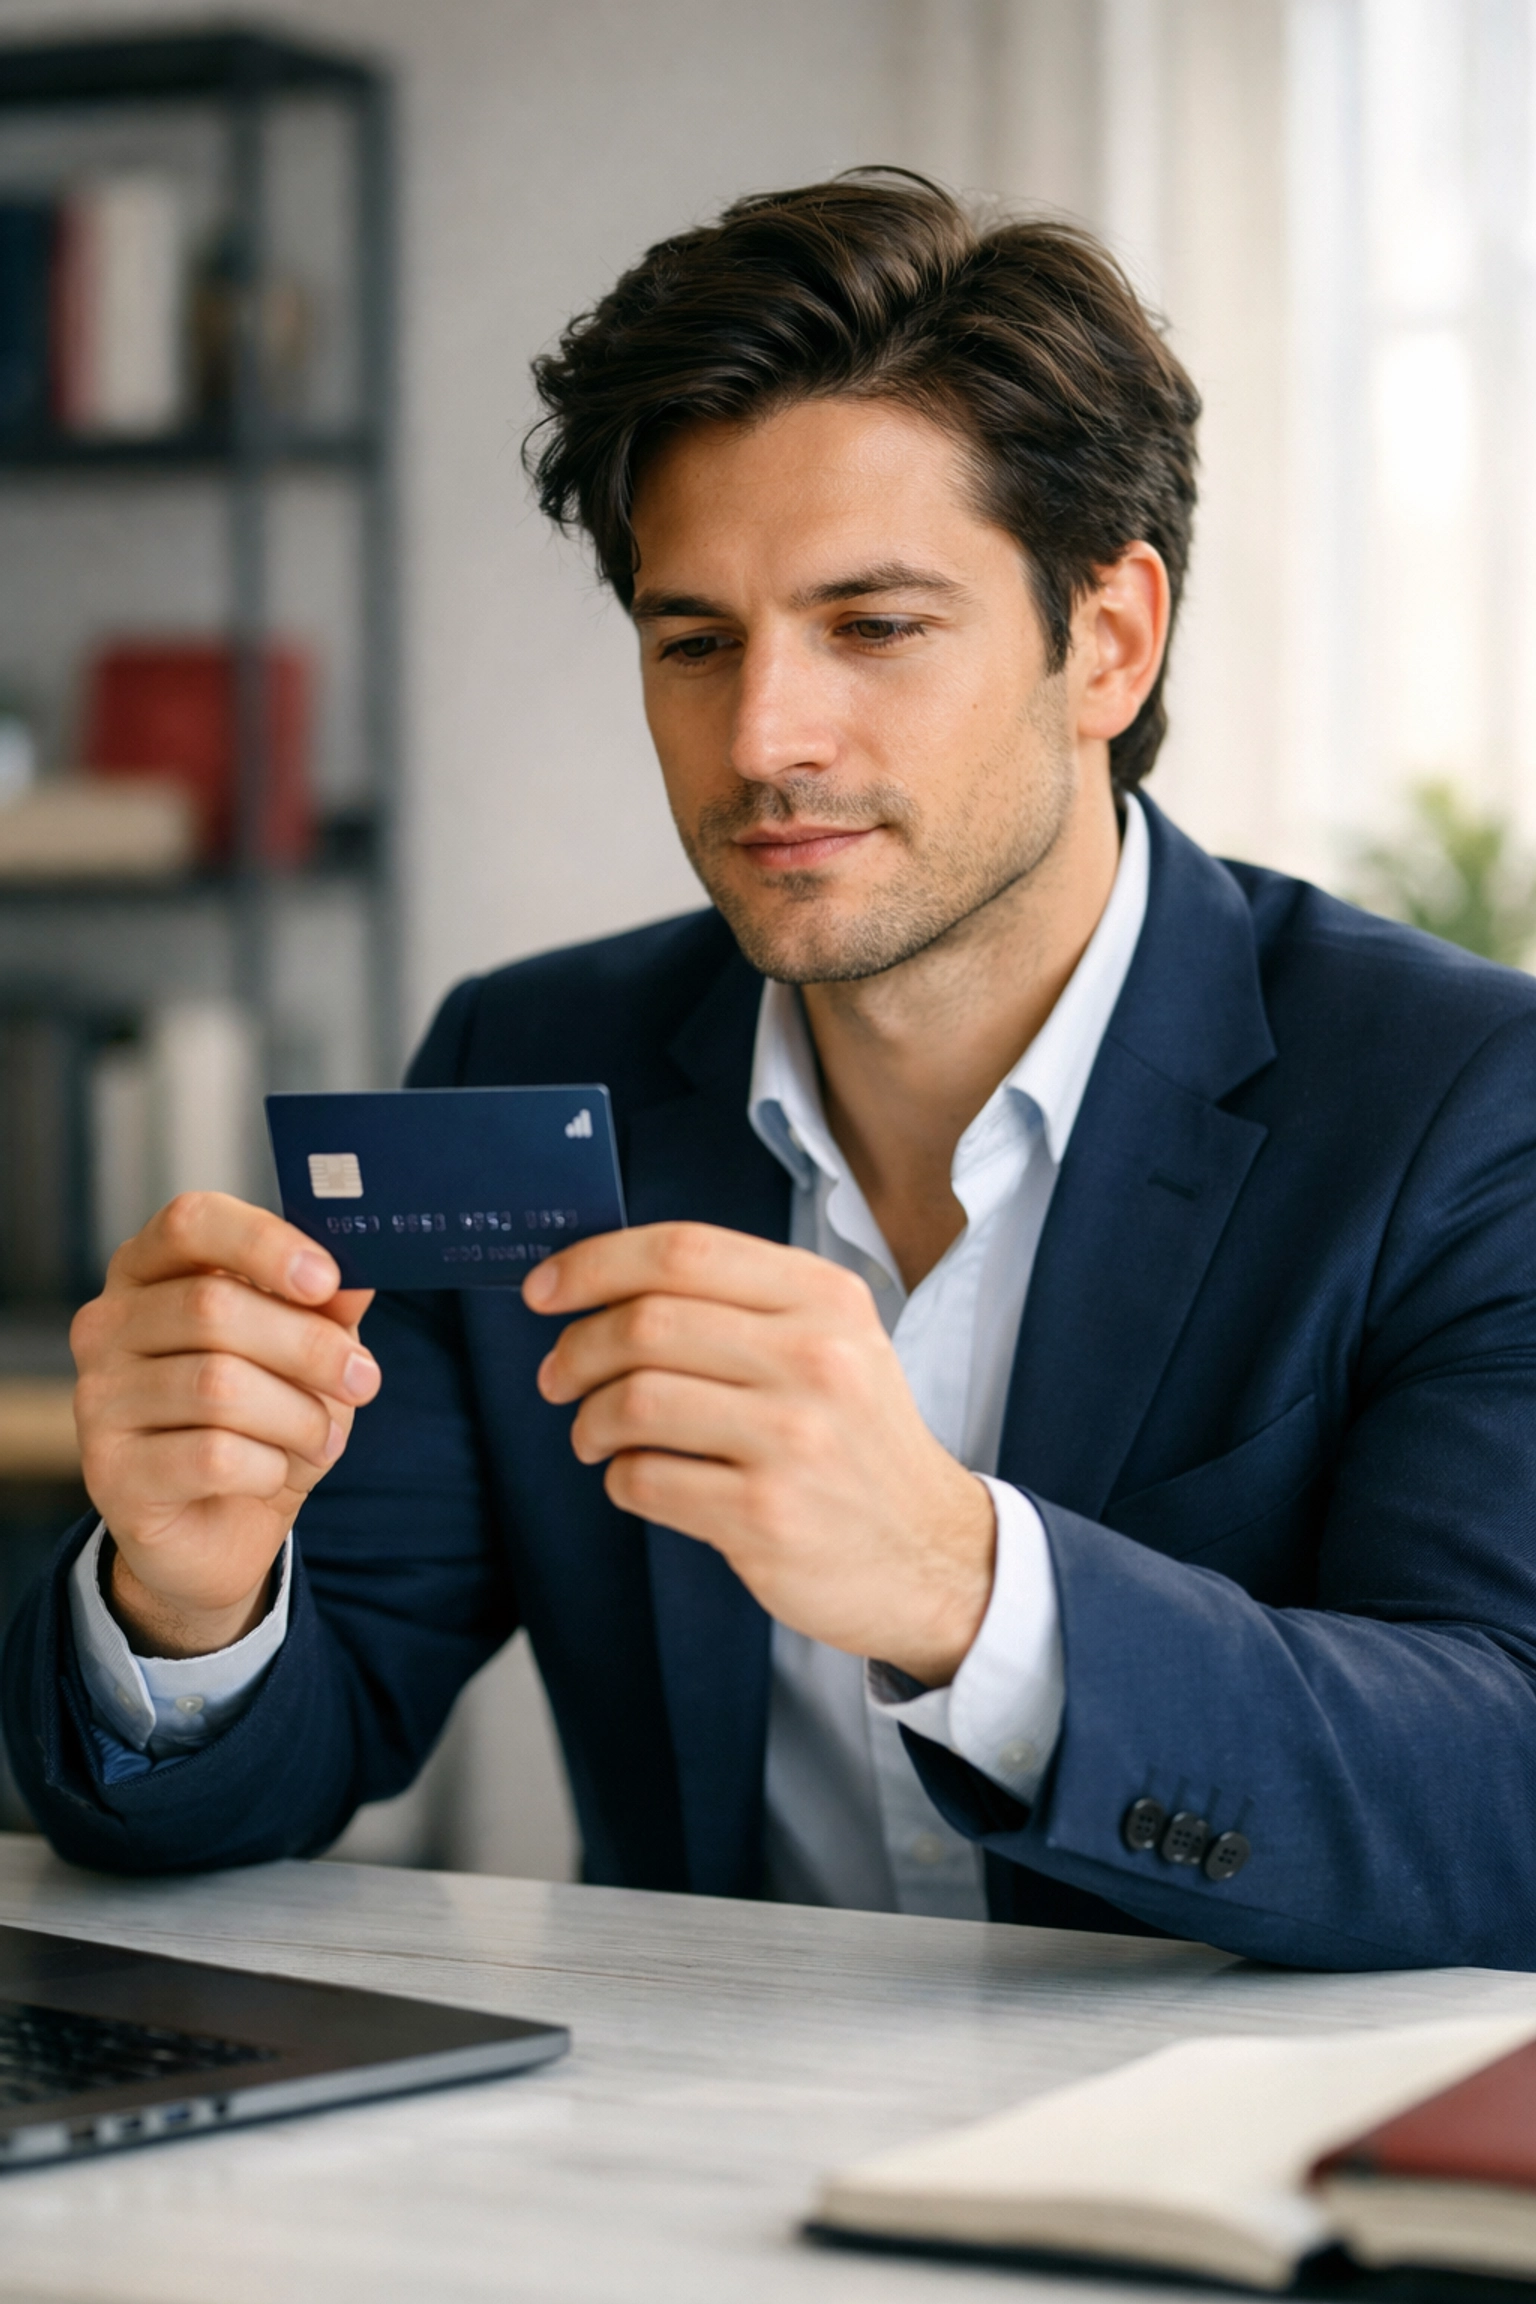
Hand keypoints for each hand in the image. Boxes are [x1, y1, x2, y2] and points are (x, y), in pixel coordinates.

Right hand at [70, 1193, 378, 1658]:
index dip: (262, 1243)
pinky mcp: (110, 1472)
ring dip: (297, 1416)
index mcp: (150, 1271)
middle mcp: (108, 1325)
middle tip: (362, 1380)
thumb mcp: (305, 1352)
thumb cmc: (262, 1418)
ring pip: (218, 1386)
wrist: (221, 1526)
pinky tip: (274, 1473)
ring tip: (322, 1438)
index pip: (190, 1222)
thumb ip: (325, 1307)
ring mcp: (98, 1398)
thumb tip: (357, 1276)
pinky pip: (212, 1456)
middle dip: (309, 1347)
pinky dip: (268, 1466)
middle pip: (213, 1307)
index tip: (325, 1279)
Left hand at [526, 1223, 994, 1684]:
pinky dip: (620, 1480)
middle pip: (647, 1323)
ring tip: (594, 1436)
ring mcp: (795, 1439)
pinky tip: (640, 1480)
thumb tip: (606, 1284)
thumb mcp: (833, 1343)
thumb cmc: (857, 1442)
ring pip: (635, 1402)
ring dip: (590, 1420)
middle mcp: (816, 1359)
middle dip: (575, 1350)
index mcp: (825, 1299)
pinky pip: (645, 1481)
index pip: (684, 1251)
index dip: (595, 1263)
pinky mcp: (766, 1515)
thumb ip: (740, 1303)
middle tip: (556, 1376)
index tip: (545, 1289)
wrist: (929, 1554)